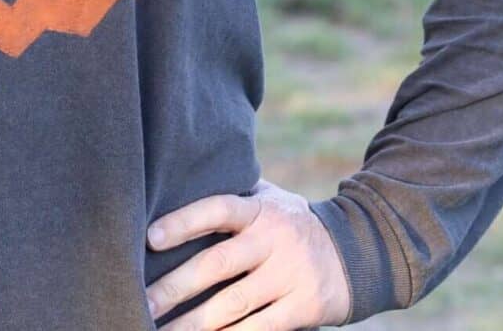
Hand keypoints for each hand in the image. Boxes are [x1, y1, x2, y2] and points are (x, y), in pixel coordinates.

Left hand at [144, 178, 350, 329]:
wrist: (359, 252)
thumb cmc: (290, 224)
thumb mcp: (268, 199)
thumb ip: (231, 195)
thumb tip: (175, 184)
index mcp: (259, 210)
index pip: (217, 210)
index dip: (183, 222)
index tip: (150, 238)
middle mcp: (274, 240)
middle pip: (217, 263)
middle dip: (175, 286)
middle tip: (143, 302)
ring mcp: (289, 275)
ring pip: (233, 304)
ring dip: (193, 323)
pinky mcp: (303, 306)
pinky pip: (259, 328)